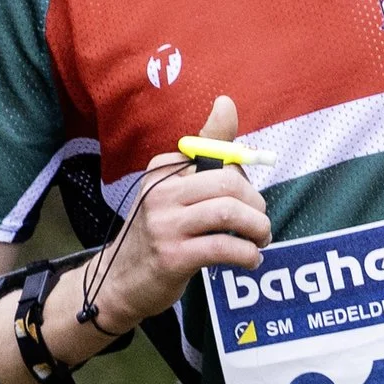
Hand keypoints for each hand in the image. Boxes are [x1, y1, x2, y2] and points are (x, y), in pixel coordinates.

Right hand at [84, 93, 269, 327]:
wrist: (122, 280)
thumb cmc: (160, 231)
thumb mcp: (176, 189)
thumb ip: (206, 149)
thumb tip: (226, 103)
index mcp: (162, 169)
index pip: (218, 156)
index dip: (243, 178)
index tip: (245, 198)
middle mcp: (160, 193)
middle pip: (229, 183)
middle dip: (256, 204)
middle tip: (260, 222)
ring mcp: (164, 225)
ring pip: (229, 213)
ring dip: (257, 228)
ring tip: (260, 239)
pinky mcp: (173, 257)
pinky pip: (224, 248)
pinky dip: (247, 254)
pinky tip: (250, 259)